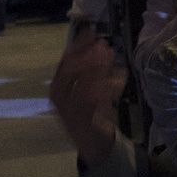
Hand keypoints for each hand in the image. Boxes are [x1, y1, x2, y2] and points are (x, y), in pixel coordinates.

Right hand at [49, 29, 125, 166]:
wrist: (92, 144)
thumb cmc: (89, 112)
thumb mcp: (86, 89)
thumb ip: (91, 70)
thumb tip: (100, 46)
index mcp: (57, 88)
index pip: (64, 62)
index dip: (77, 46)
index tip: (90, 33)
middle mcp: (59, 98)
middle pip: (71, 71)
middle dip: (88, 56)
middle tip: (103, 45)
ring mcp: (69, 109)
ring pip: (83, 84)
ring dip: (98, 69)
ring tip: (111, 57)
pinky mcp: (84, 120)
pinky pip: (95, 101)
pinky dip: (108, 88)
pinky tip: (119, 80)